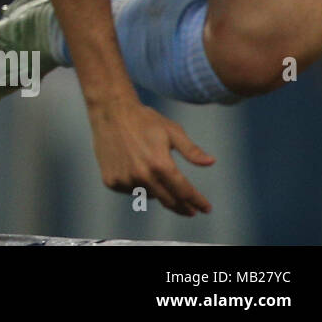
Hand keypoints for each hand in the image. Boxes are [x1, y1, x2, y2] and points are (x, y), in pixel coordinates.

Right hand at [87, 99, 213, 215]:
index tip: (206, 209)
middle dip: (183, 207)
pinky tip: (137, 173)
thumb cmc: (144, 119)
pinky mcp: (111, 180)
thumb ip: (191, 150)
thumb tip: (211, 162)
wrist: (110, 112)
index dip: (198, 201)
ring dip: (158, 192)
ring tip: (158, 180)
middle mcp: (142, 176)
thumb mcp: (172, 131)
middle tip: (190, 210)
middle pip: (169, 201)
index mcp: (160, 164)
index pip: (184, 191)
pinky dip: (137, 186)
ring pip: (149, 195)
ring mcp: (125, 180)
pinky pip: (130, 191)